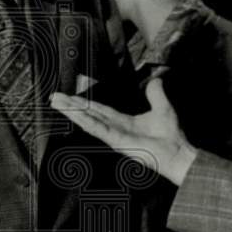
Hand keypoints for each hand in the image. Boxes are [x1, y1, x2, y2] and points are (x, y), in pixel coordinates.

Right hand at [50, 78, 196, 186]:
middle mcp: (115, 128)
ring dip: (72, 111)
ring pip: (88, 120)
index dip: (84, 102)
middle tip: (54, 97)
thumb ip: (155, 93)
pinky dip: (85, 120)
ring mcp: (114, 135)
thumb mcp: (162, 107)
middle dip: (71, 105)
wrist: (177, 152)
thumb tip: (155, 79)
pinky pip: (98, 128)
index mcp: (123, 122)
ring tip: (57, 102)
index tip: (70, 96)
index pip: (99, 109)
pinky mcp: (116, 141)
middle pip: (88, 113)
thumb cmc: (171, 136)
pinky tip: (73, 114)